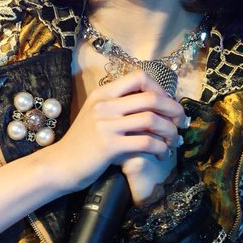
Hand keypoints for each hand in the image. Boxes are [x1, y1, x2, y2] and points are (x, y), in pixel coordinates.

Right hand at [48, 69, 185, 195]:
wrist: (60, 165)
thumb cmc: (83, 143)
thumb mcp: (97, 116)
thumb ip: (120, 107)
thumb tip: (156, 104)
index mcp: (103, 93)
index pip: (139, 76)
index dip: (160, 88)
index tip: (168, 104)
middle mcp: (105, 105)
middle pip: (151, 97)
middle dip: (174, 110)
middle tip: (182, 123)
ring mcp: (106, 124)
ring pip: (152, 119)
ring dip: (170, 131)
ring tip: (174, 141)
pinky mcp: (109, 146)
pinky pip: (146, 142)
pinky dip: (160, 148)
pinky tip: (162, 154)